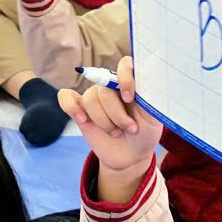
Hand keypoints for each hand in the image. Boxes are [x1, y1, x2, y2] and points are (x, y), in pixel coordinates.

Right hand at [60, 56, 161, 179]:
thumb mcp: (155, 118)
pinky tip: (83, 120)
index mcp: (131, 83)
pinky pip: (66, 97)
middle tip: (130, 129)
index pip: (125, 64)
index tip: (129, 99)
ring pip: (89, 99)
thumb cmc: (145, 134)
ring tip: (116, 133)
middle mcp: (111, 87)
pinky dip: (71, 106)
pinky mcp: (80, 110)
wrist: (131, 156)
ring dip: (103, 121)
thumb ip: (150, 98)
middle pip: (104, 89)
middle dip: (116, 114)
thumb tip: (146, 81)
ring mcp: (95, 98)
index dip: (125, 78)